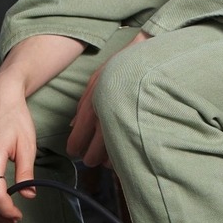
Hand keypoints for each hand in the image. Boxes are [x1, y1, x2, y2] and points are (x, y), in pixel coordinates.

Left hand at [66, 31, 148, 169]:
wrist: (150, 62)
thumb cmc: (121, 69)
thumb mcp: (96, 80)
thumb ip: (82, 104)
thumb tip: (72, 126)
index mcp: (91, 111)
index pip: (76, 142)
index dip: (75, 149)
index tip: (77, 150)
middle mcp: (106, 123)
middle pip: (92, 157)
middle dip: (92, 157)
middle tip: (95, 153)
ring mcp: (124, 129)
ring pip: (110, 160)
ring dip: (109, 158)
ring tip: (112, 149)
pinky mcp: (141, 132)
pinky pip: (128, 153)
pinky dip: (125, 154)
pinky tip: (125, 147)